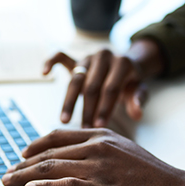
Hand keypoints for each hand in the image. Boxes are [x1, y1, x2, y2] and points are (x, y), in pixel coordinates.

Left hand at [2, 128, 184, 185]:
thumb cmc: (154, 177)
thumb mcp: (125, 154)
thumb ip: (100, 153)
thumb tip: (77, 164)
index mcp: (102, 136)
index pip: (58, 137)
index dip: (35, 145)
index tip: (22, 155)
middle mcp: (97, 146)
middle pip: (49, 152)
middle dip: (23, 164)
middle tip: (7, 173)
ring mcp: (99, 166)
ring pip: (51, 167)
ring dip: (24, 176)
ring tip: (8, 183)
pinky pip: (65, 185)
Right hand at [43, 39, 165, 127]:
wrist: (125, 64)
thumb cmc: (131, 82)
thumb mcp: (139, 89)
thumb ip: (138, 99)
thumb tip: (137, 114)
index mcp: (122, 62)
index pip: (111, 88)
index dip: (105, 108)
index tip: (99, 127)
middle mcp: (104, 56)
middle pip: (92, 85)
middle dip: (88, 110)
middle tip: (84, 129)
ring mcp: (88, 56)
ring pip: (75, 78)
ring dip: (69, 102)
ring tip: (64, 121)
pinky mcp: (76, 58)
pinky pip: (60, 56)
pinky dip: (50, 61)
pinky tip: (44, 74)